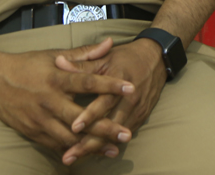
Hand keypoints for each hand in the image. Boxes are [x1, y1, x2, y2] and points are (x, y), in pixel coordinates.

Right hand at [0, 39, 135, 156]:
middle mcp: (49, 101)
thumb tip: (109, 43)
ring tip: (113, 150)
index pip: (88, 81)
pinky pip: (55, 145)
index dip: (110, 84)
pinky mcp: (32, 132)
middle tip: (127, 134)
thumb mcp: (54, 54)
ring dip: (92, 145)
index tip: (131, 88)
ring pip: (69, 137)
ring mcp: (39, 119)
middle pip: (81, 117)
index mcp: (56, 78)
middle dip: (105, 127)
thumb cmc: (26, 65)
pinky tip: (88, 154)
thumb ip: (84, 53)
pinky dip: (73, 150)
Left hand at [54, 36, 167, 164]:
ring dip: (96, 148)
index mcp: (119, 82)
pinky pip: (123, 134)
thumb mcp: (105, 57)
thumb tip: (59, 62)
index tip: (73, 127)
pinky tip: (92, 152)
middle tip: (69, 155)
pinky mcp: (140, 117)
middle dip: (89, 142)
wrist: (156, 58)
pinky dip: (108, 144)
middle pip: (109, 126)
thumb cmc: (126, 58)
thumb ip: (82, 64)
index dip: (89, 115)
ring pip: (115, 135)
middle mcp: (130, 99)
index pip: (104, 101)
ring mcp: (137, 110)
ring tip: (75, 156)